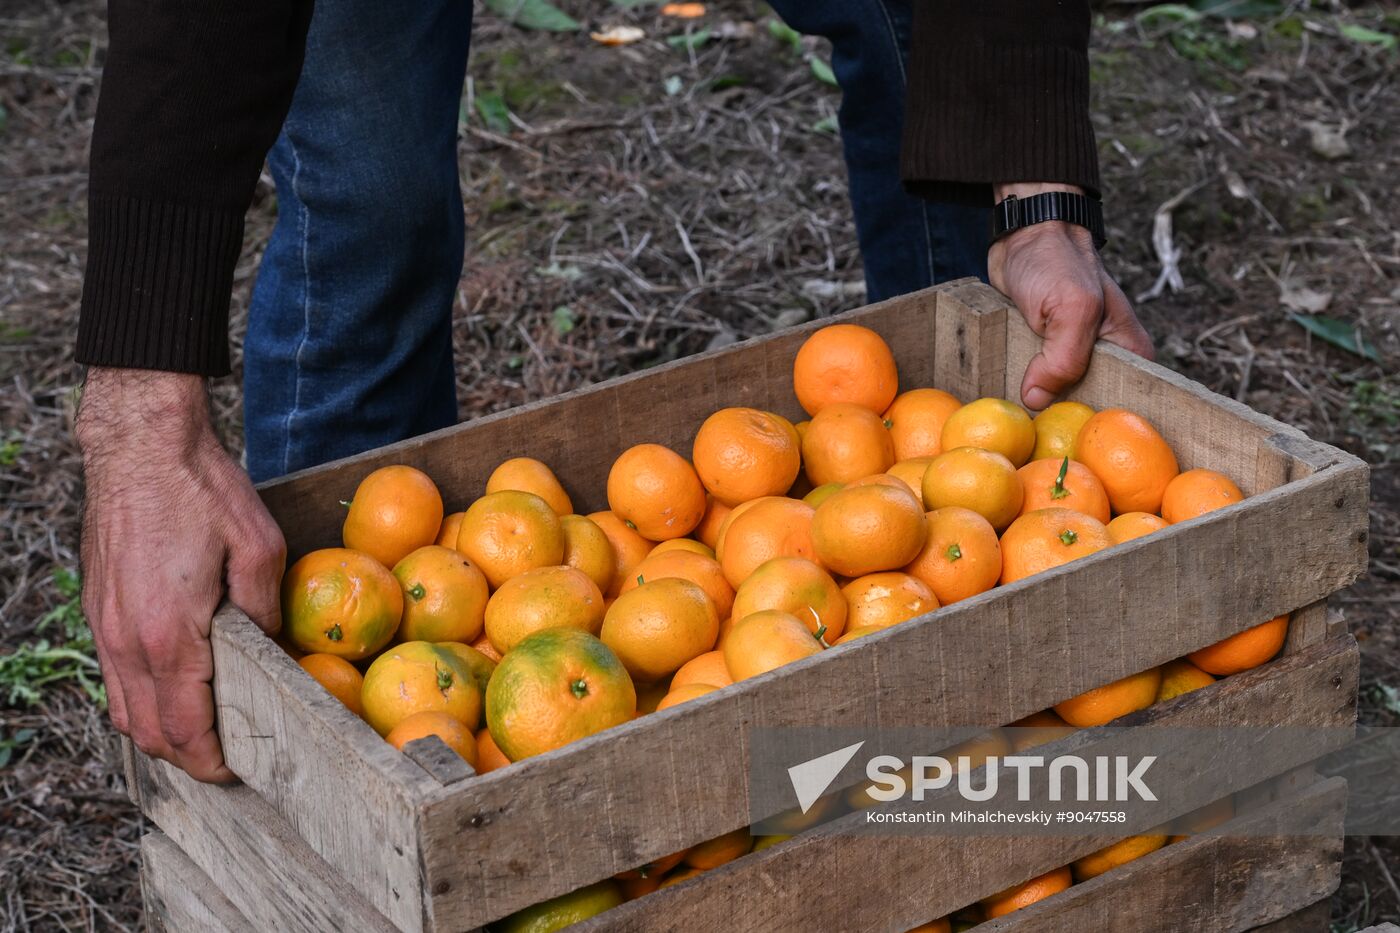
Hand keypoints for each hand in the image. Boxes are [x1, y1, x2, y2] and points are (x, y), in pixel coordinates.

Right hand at [76, 368, 285, 781]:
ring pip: (124, 710)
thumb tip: (272, 649)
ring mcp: (105, 627)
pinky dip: (141, 700)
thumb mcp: (258, 547)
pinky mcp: (98, 610)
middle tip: (226, 761)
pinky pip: (115, 678)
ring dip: (160, 733)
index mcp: (169, 635)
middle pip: (149, 733)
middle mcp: (127, 642)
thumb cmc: (202, 491)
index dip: (212, 761)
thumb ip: (264, 609)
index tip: (238, 771)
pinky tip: (174, 690)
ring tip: (202, 735)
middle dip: (187, 758)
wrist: (140, 447)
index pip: (185, 728)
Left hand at [987, 183, 1153, 410]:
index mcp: (1128, 353)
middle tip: (1034, 431)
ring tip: (1014, 420)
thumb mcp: (1072, 308)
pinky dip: (1016, 387)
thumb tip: (1037, 400)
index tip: (1072, 437)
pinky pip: (1029, 383)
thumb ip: (1064, 357)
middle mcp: (1102, 360)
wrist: (1023, 235)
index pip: (1123, 403)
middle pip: (1085, 405)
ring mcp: (1068, 359)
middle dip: (1061, 417)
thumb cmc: (1058, 262)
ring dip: (1033, 404)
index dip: (1099, 420)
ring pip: (1053, 397)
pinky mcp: (1038, 355)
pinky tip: (1002, 399)